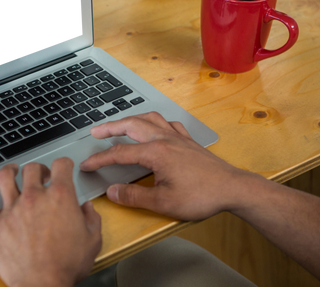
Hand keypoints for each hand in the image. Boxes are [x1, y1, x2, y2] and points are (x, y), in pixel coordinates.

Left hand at [0, 158, 101, 286]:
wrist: (42, 284)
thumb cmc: (66, 266)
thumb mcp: (92, 240)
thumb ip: (91, 218)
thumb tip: (87, 208)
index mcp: (60, 197)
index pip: (61, 165)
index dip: (64, 164)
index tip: (63, 168)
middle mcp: (34, 197)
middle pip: (32, 168)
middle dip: (38, 169)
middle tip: (40, 176)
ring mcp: (12, 209)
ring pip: (4, 177)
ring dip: (9, 171)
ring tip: (12, 172)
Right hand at [79, 112, 257, 220]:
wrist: (232, 189)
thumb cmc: (201, 196)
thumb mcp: (163, 202)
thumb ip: (134, 196)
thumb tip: (112, 192)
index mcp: (156, 153)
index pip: (119, 153)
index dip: (100, 159)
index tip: (87, 165)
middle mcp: (165, 139)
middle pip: (131, 125)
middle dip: (110, 127)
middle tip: (96, 131)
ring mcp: (178, 138)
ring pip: (150, 118)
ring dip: (132, 119)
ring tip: (121, 124)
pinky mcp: (188, 142)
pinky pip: (168, 123)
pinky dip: (156, 122)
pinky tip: (155, 128)